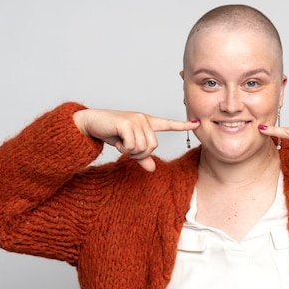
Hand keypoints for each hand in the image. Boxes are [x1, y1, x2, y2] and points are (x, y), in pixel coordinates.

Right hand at [73, 109, 199, 171]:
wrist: (91, 123)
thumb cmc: (111, 133)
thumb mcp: (127, 147)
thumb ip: (141, 158)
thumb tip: (152, 169)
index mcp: (147, 122)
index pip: (168, 124)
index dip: (182, 125)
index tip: (197, 123)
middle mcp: (144, 119)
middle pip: (153, 146)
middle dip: (139, 153)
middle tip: (126, 147)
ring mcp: (136, 120)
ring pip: (143, 148)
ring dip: (130, 151)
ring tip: (121, 142)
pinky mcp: (127, 123)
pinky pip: (132, 146)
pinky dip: (123, 148)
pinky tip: (116, 140)